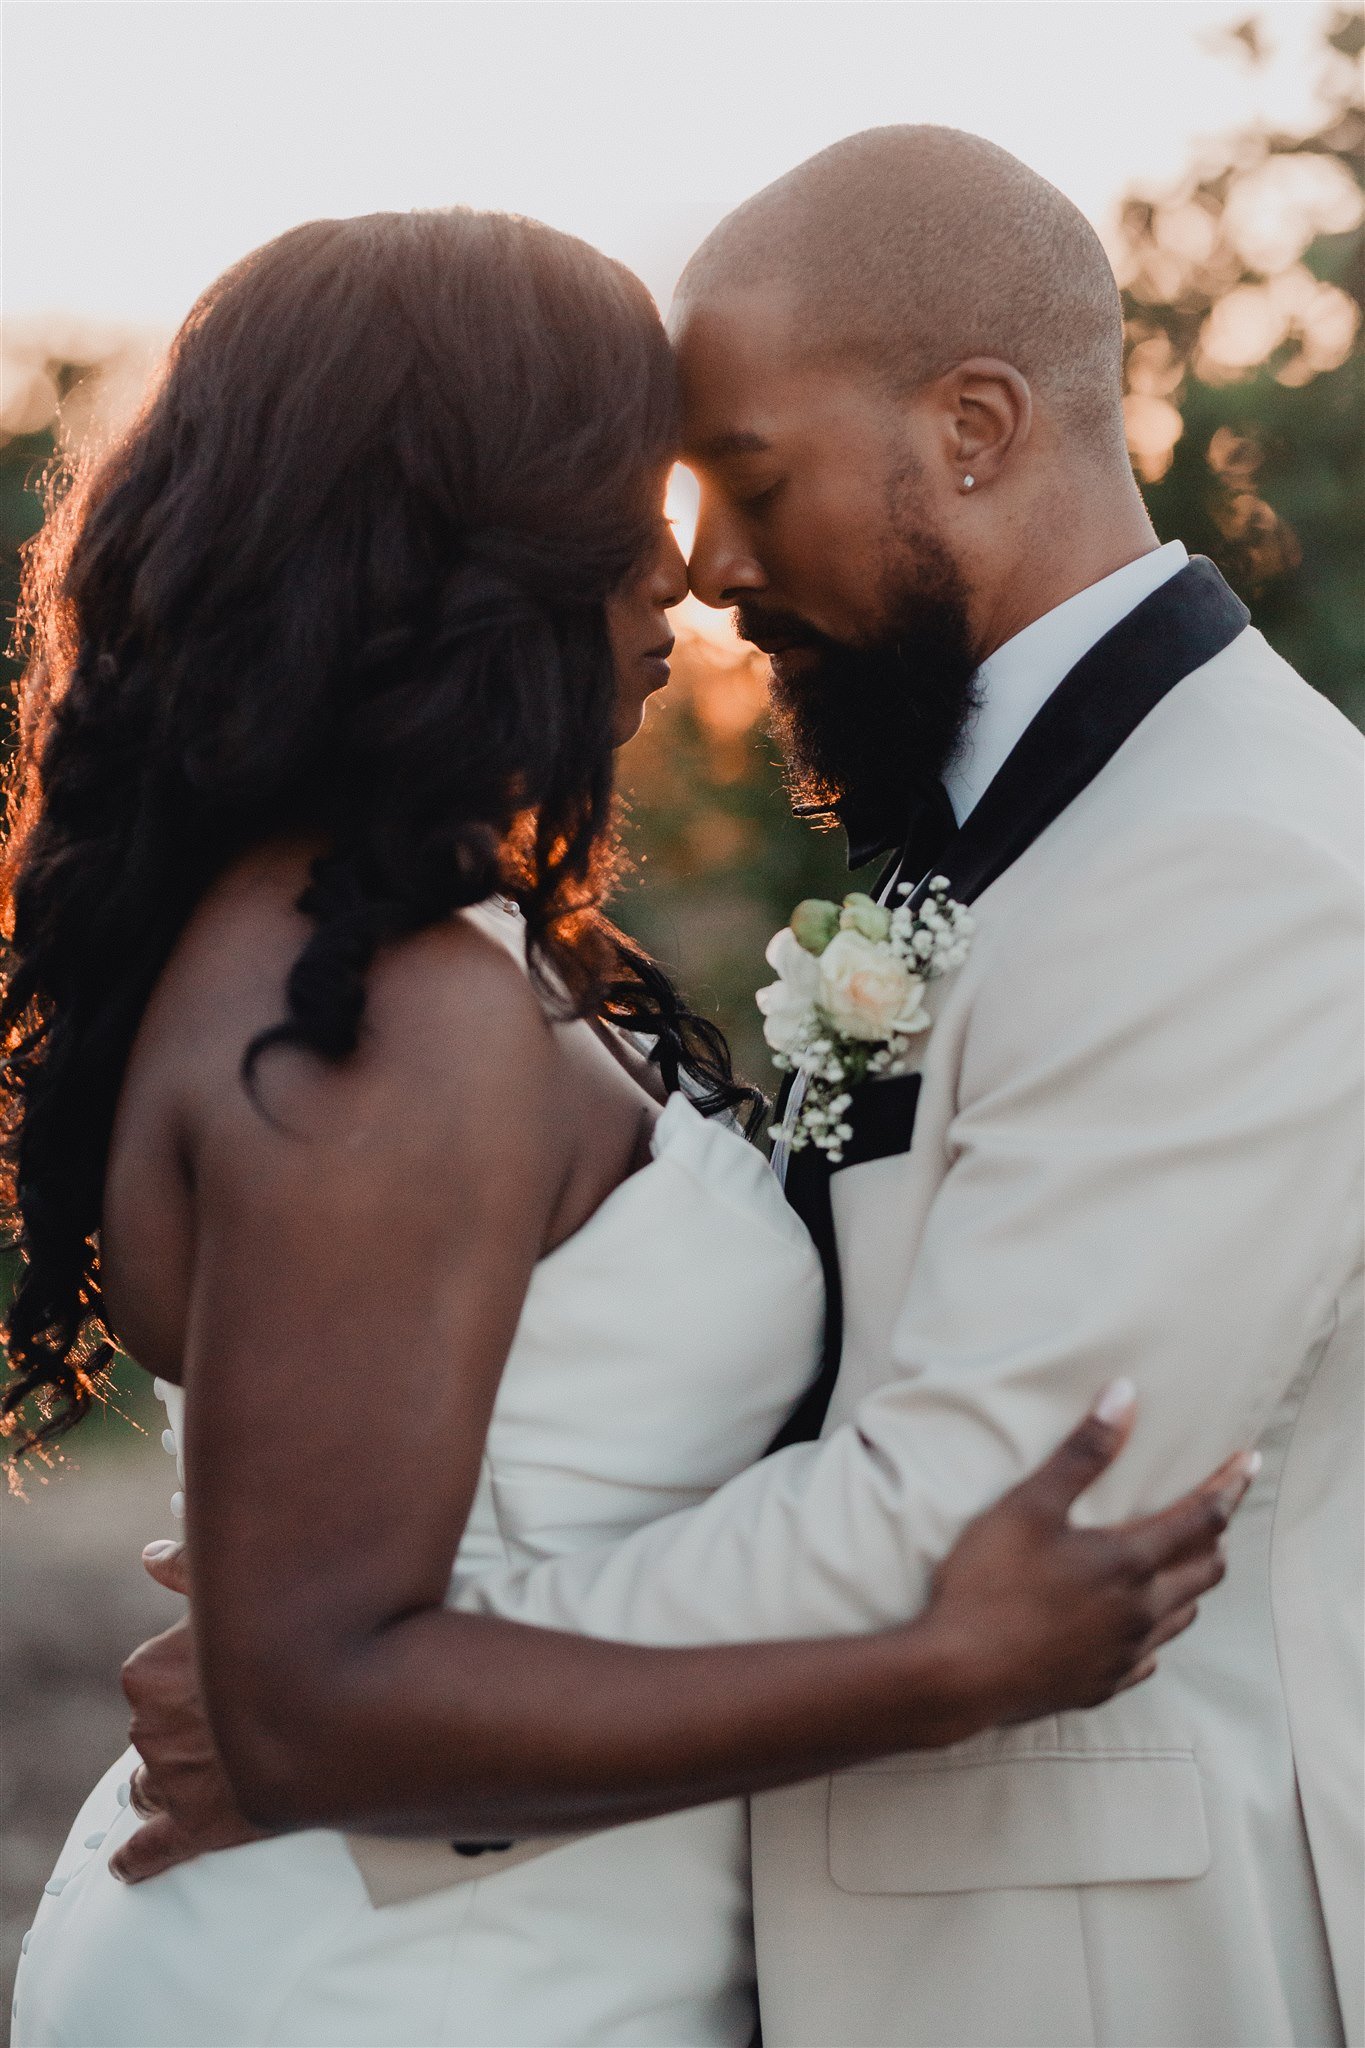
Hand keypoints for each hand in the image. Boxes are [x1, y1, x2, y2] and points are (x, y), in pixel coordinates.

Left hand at [109, 1540, 268, 1884]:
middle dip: (184, 1730)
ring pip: (151, 1786)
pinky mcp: (197, 1828)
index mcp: (148, 1674)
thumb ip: (187, 1570)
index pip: (147, 1681)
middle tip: (232, 1720)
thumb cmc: (290, 1637)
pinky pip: (153, 1849)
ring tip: (213, 1772)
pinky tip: (128, 1864)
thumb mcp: (238, 1589)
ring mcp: (172, 1782)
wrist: (341, 1708)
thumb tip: (151, 1555)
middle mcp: (148, 1730)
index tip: (215, 1679)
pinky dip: (139, 1858)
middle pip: (152, 1734)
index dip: (184, 1680)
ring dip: (174, 1780)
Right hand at [924, 1382, 1256, 1733]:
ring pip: (1184, 1614)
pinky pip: (1150, 1654)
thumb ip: (1082, 1452)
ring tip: (1184, 1560)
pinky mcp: (1104, 1685)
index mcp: (1128, 1562)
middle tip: (1217, 1509)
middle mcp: (1141, 1611)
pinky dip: (1156, 1628)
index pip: (1201, 1518)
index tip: (1248, 1461)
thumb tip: (1125, 1395)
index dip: (1228, 1486)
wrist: (958, 1675)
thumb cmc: (990, 1582)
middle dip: (1217, 1534)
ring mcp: (1124, 1654)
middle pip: (1206, 1570)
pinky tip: (1136, 1623)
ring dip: (1192, 1581)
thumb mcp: (1030, 1505)